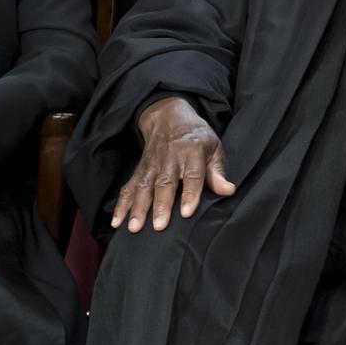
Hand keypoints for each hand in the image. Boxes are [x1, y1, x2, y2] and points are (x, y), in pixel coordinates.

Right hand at [112, 98, 234, 232]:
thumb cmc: (197, 137)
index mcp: (192, 152)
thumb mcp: (214, 148)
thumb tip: (228, 190)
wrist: (169, 116)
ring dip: (138, 208)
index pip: (193, 175)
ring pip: (144, 186)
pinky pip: (129, 187)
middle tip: (159, 226)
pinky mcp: (139, 169)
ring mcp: (152, 164)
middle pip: (165, 183)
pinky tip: (117, 221)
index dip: (191, 194)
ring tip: (134, 227)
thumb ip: (218, 172)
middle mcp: (170, 158)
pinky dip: (121, 204)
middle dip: (161, 205)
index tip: (187, 213)